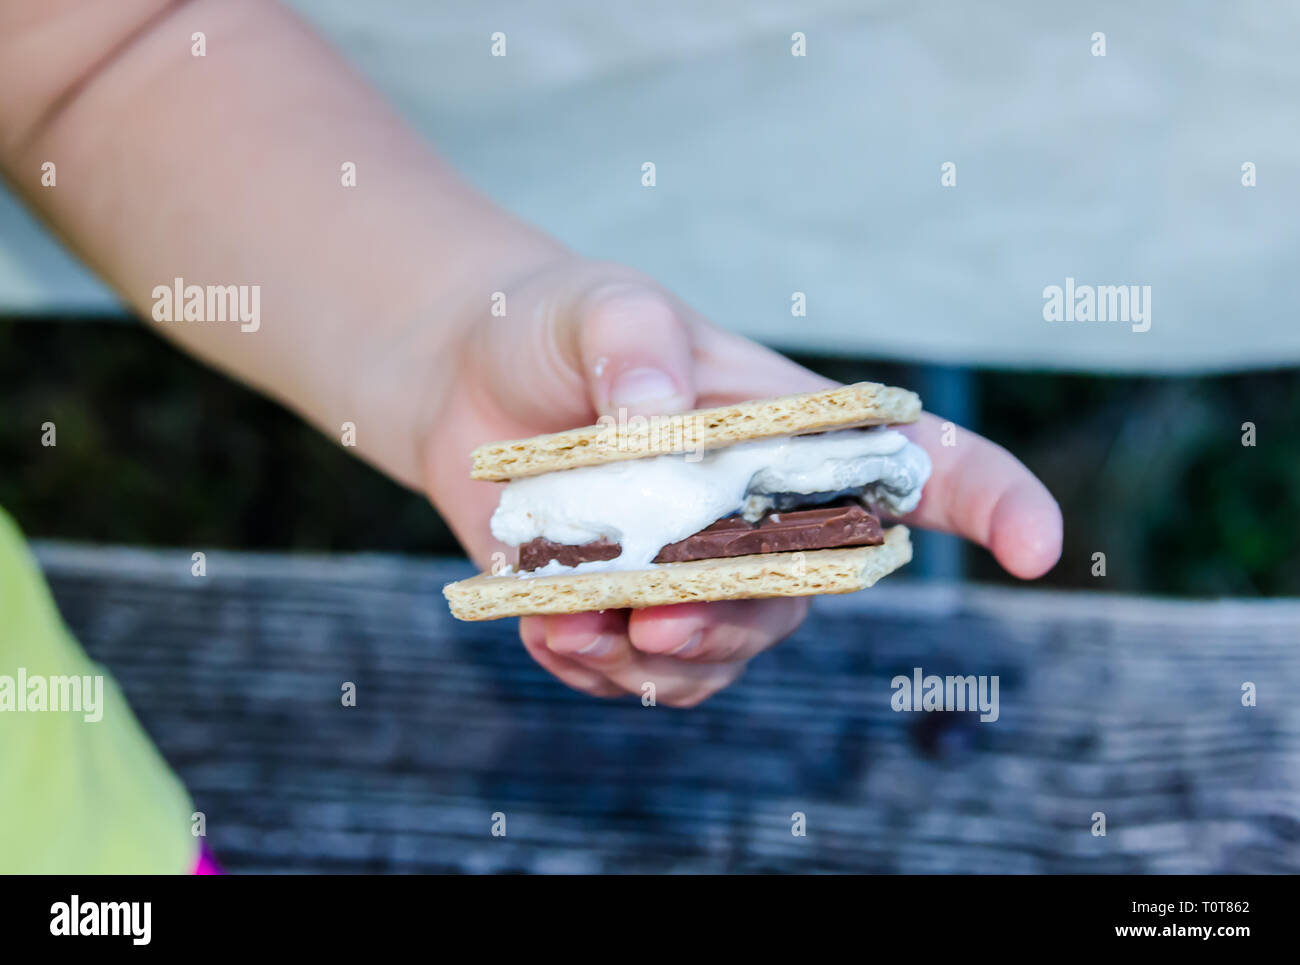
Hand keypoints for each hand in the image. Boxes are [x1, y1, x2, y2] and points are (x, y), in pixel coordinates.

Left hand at [419, 257, 1062, 706]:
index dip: (996, 505)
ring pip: (724, 654)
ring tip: (571, 625)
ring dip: (655, 662)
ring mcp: (700, 571)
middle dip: (738, 623)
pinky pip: (641, 677)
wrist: (469, 379)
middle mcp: (766, 514)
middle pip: (808, 595)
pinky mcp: (631, 611)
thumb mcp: (602, 304)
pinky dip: (595, 670)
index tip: (1036, 549)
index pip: (924, 468)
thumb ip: (637, 343)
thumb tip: (657, 422)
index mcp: (796, 434)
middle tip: (657, 618)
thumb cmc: (561, 326)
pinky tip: (547, 630)